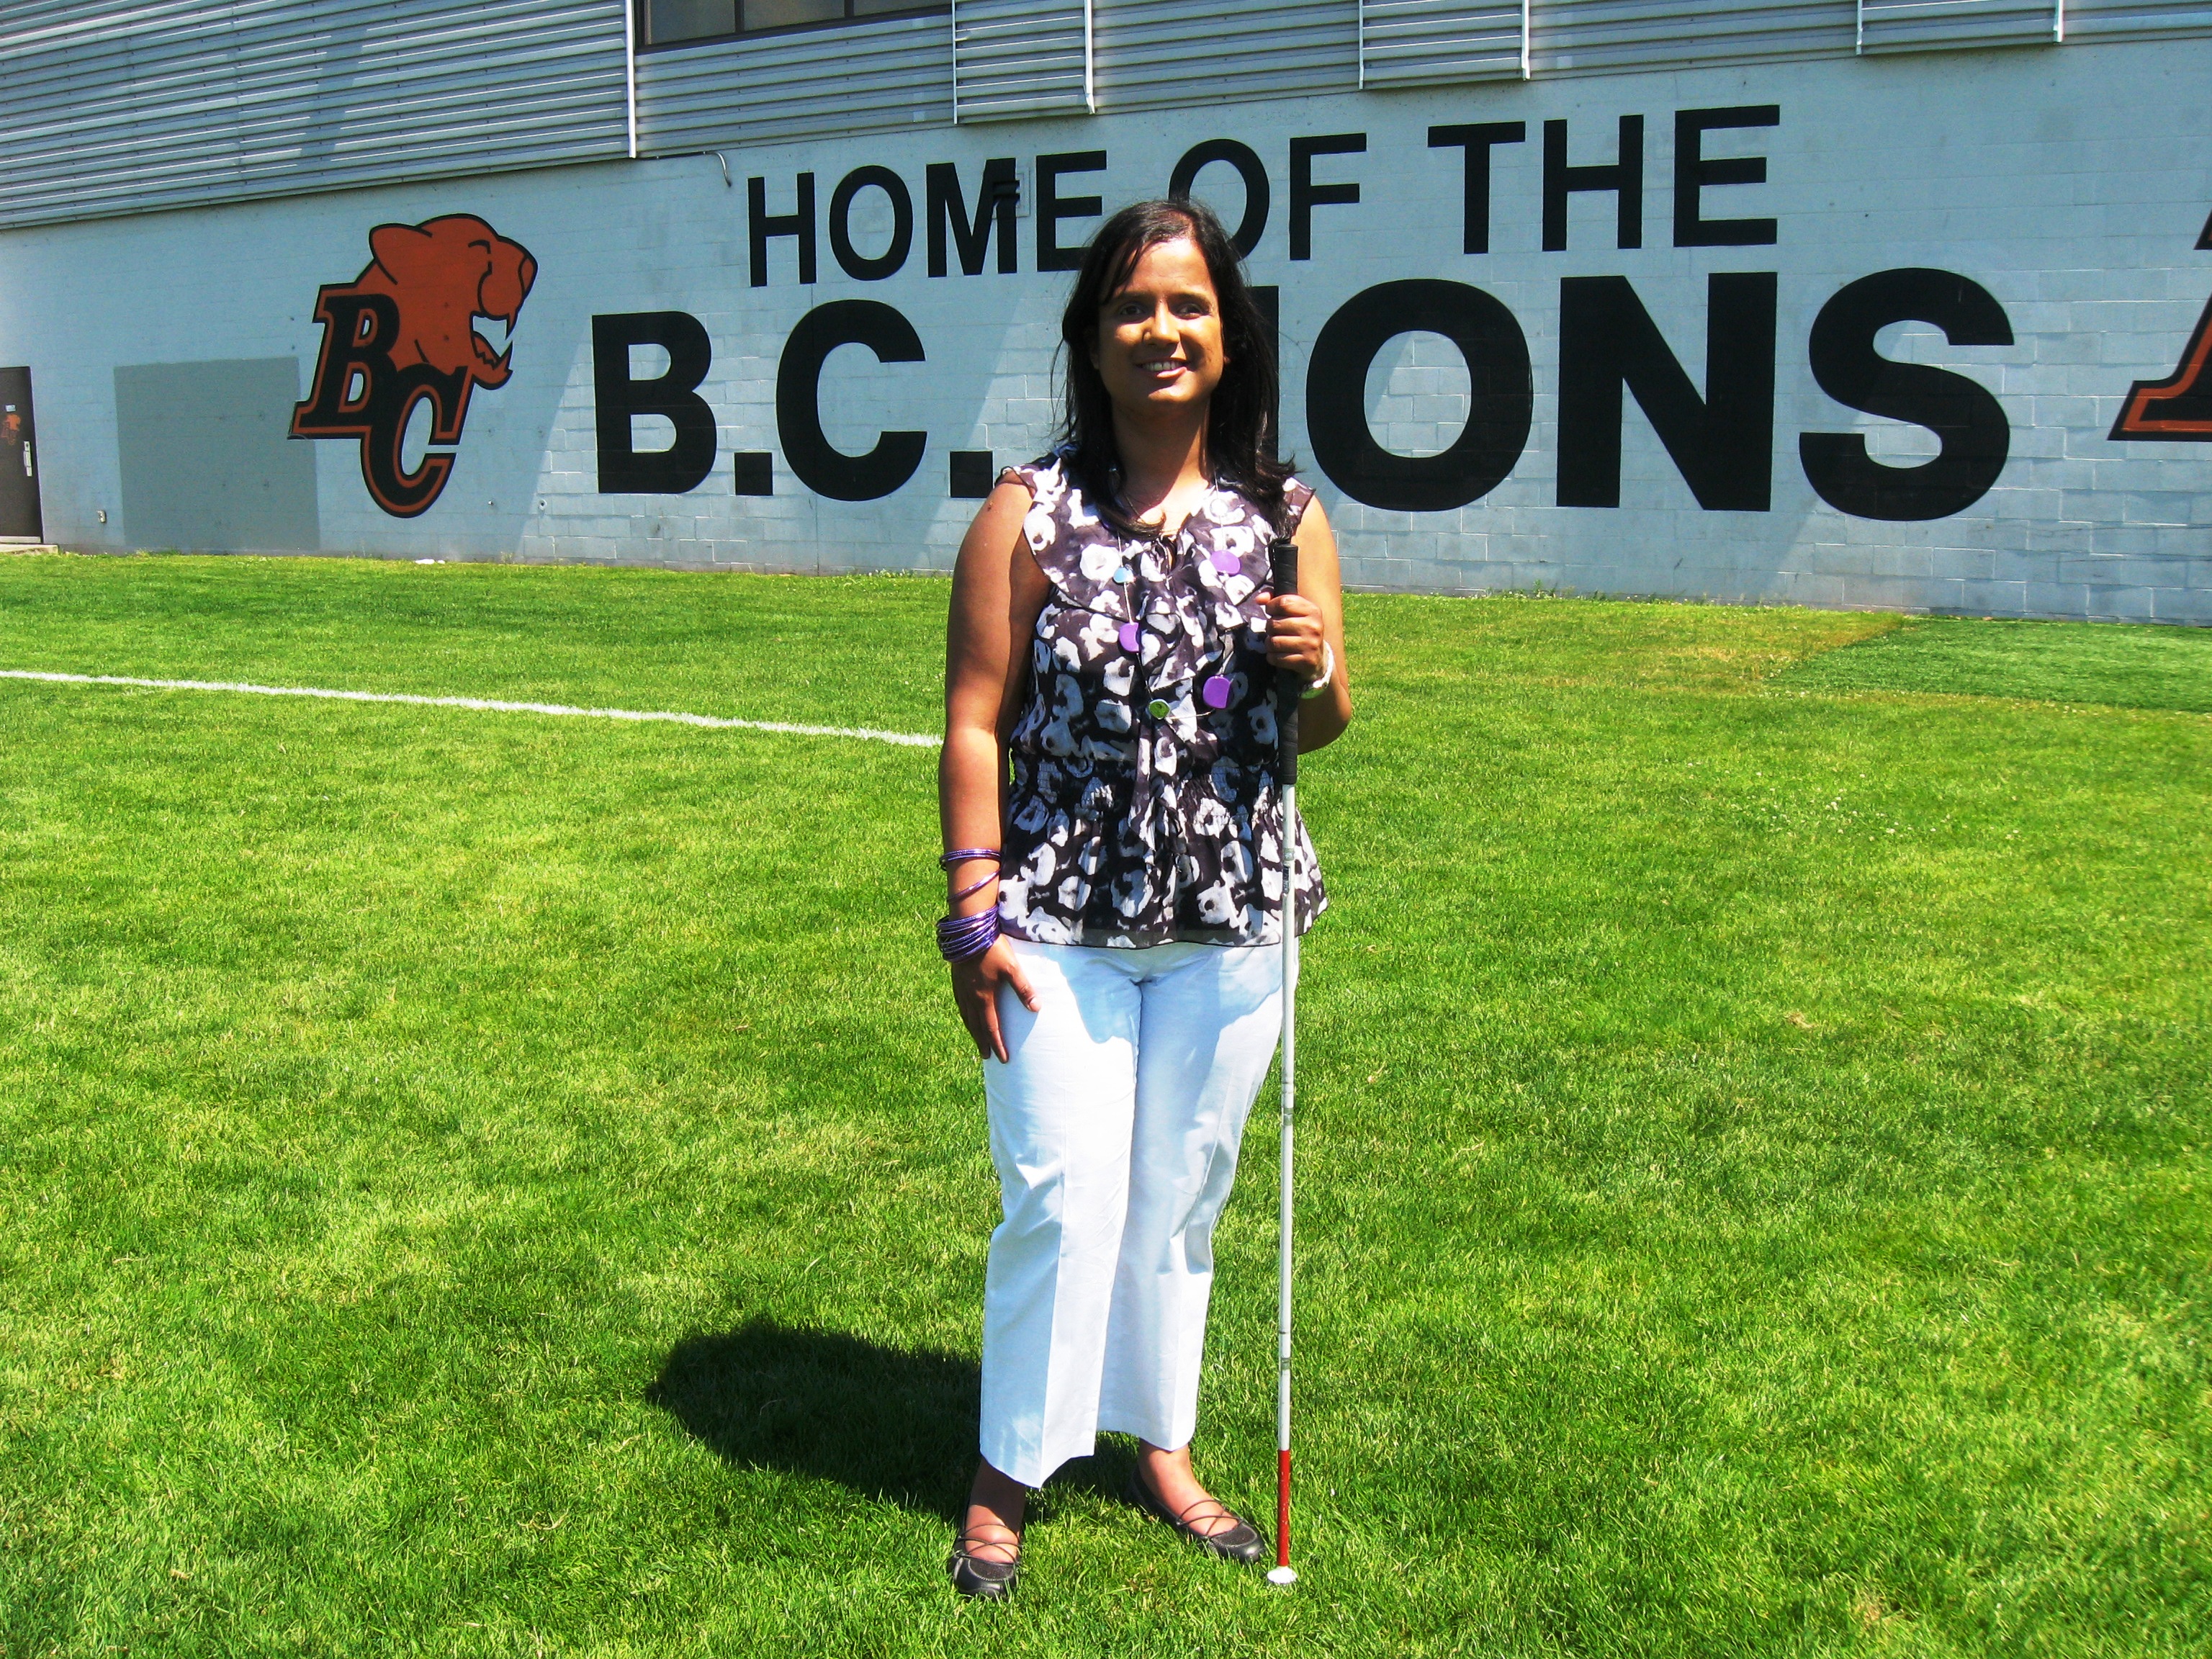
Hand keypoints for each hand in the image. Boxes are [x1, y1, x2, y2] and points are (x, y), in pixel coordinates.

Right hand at [950, 937, 1039, 1063]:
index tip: (1002, 1059)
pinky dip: (965, 1015)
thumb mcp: (1012, 968)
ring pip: (966, 1017)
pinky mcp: (957, 980)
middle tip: (986, 1056)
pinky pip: (960, 1005)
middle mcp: (970, 998)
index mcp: (984, 998)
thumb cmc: (992, 949)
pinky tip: (966, 1014)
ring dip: (973, 1031)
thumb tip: (1036, 1008)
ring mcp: (961, 989)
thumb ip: (1023, 989)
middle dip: (983, 1042)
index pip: (991, 1028)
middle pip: (976, 1026)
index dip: (997, 1044)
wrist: (967, 932)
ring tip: (977, 1039)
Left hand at [1265, 591, 1326, 680]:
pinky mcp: (1306, 661)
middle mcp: (1313, 626)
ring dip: (1269, 644)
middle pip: (1275, 623)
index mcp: (1312, 610)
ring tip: (1276, 643)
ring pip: (1273, 642)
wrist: (1318, 656)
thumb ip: (1275, 599)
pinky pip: (1277, 658)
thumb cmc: (1300, 629)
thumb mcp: (1294, 611)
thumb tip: (1259, 599)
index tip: (1271, 612)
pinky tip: (1279, 655)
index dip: (1271, 606)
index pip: (1283, 602)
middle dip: (1269, 628)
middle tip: (1275, 631)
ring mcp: (1310, 644)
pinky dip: (1272, 657)